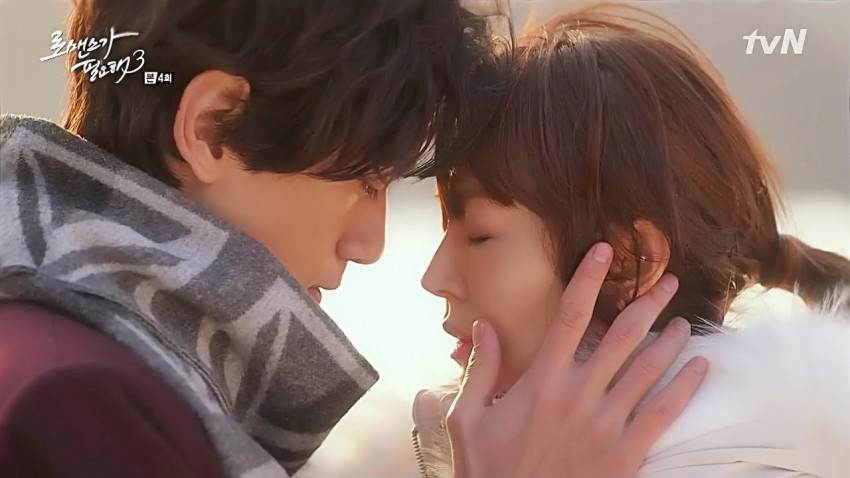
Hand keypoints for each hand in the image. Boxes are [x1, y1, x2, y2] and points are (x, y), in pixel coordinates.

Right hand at [446, 242, 707, 477]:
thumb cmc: (489, 468)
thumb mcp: (468, 418)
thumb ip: (480, 369)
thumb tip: (483, 325)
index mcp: (541, 381)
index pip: (570, 317)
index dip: (588, 280)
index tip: (603, 252)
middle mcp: (579, 395)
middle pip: (622, 337)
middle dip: (647, 303)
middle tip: (668, 280)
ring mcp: (606, 424)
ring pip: (648, 370)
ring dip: (671, 340)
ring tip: (685, 320)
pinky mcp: (626, 453)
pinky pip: (663, 414)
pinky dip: (685, 388)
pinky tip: (700, 368)